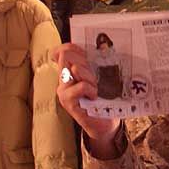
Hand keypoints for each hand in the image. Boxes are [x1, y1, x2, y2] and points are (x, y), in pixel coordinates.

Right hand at [53, 43, 120, 157]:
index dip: (73, 47)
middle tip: (95, 75)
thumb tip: (104, 46)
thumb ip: (98, 64)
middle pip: (67, 54)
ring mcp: (63, 89)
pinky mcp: (67, 101)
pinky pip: (79, 86)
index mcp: (72, 69)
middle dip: (85, 60)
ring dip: (90, 75)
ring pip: (74, 67)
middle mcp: (64, 77)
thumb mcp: (102, 77)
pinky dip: (90, 89)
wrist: (105, 123)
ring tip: (96, 87)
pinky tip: (94, 96)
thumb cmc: (105, 99)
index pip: (63, 49)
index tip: (87, 53)